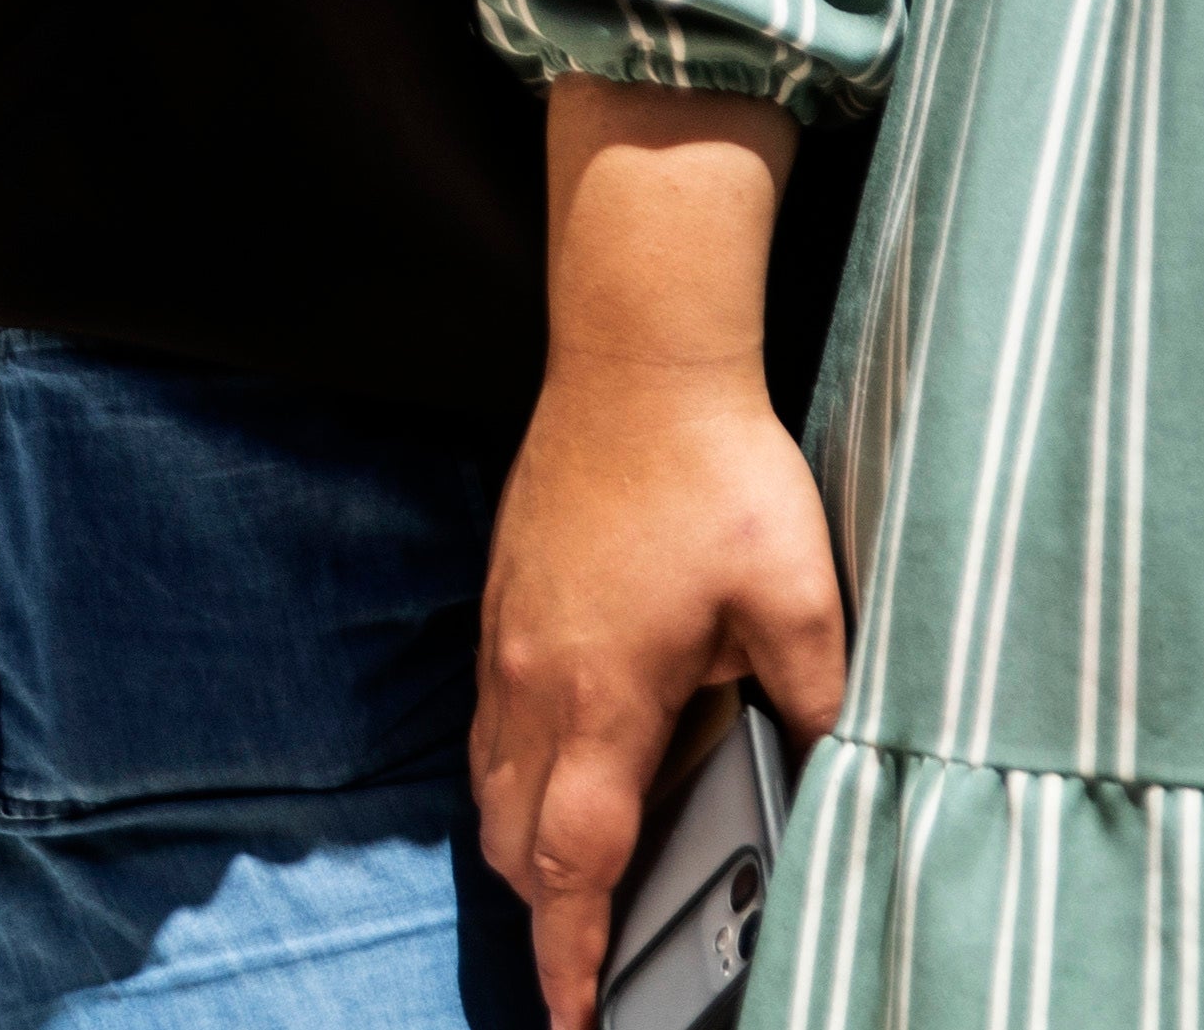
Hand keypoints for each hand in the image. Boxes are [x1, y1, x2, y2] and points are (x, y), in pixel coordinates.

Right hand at [473, 86, 846, 1029]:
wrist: (633, 359)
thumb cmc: (713, 470)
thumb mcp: (798, 597)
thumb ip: (817, 699)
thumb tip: (836, 775)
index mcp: (600, 690)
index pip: (572, 854)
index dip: (569, 947)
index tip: (575, 1011)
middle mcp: (533, 674)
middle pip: (511, 834)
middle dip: (544, 910)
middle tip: (592, 962)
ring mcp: (508, 636)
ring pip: (489, 781)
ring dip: (525, 847)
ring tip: (576, 888)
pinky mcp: (505, 602)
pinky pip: (489, 724)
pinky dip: (514, 780)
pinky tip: (561, 773)